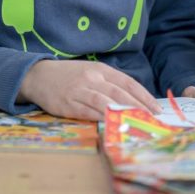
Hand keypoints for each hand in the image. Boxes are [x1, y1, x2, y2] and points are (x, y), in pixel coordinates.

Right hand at [18, 59, 160, 120]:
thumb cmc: (70, 75)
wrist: (39, 75)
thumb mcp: (92, 72)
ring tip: (136, 124)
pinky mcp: (68, 104)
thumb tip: (134, 99)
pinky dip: (102, 119)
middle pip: (119, 93)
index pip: (127, 82)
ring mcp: (79, 91)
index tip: (156, 108)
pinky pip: (88, 112)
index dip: (143, 96)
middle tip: (152, 119)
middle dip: (138, 107)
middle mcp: (92, 78)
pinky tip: (113, 125)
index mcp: (101, 69)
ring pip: (105, 102)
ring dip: (122, 113)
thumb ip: (110, 83)